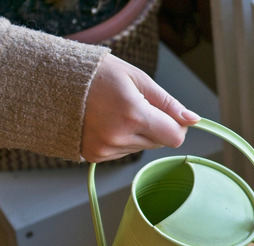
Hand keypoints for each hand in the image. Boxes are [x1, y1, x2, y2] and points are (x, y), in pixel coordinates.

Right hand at [81, 54, 199, 161]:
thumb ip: (168, 103)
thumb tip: (192, 119)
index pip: (175, 137)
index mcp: (133, 114)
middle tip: (138, 106)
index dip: (178, 126)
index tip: (170, 115)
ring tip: (117, 112)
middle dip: (157, 127)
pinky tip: (107, 123)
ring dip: (139, 133)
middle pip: (160, 143)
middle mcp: (119, 136)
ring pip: (142, 148)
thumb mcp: (138, 79)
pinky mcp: (94, 156)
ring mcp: (105, 149)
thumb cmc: (97, 74)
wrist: (52, 81)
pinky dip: (123, 139)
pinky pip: (124, 152)